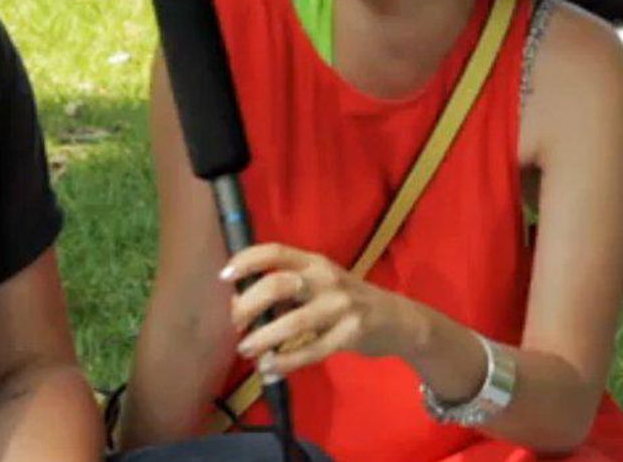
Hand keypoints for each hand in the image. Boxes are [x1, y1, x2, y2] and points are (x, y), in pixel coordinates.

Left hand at [222, 243, 419, 378]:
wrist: (399, 320)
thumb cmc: (347, 299)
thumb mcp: (319, 284)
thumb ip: (286, 289)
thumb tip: (239, 302)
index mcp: (314, 262)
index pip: (275, 251)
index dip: (247, 260)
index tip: (223, 276)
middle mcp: (326, 278)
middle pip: (279, 284)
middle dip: (249, 305)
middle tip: (235, 323)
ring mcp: (341, 306)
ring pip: (293, 322)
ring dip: (263, 338)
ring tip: (246, 350)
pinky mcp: (351, 334)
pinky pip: (312, 351)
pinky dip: (286, 363)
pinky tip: (269, 371)